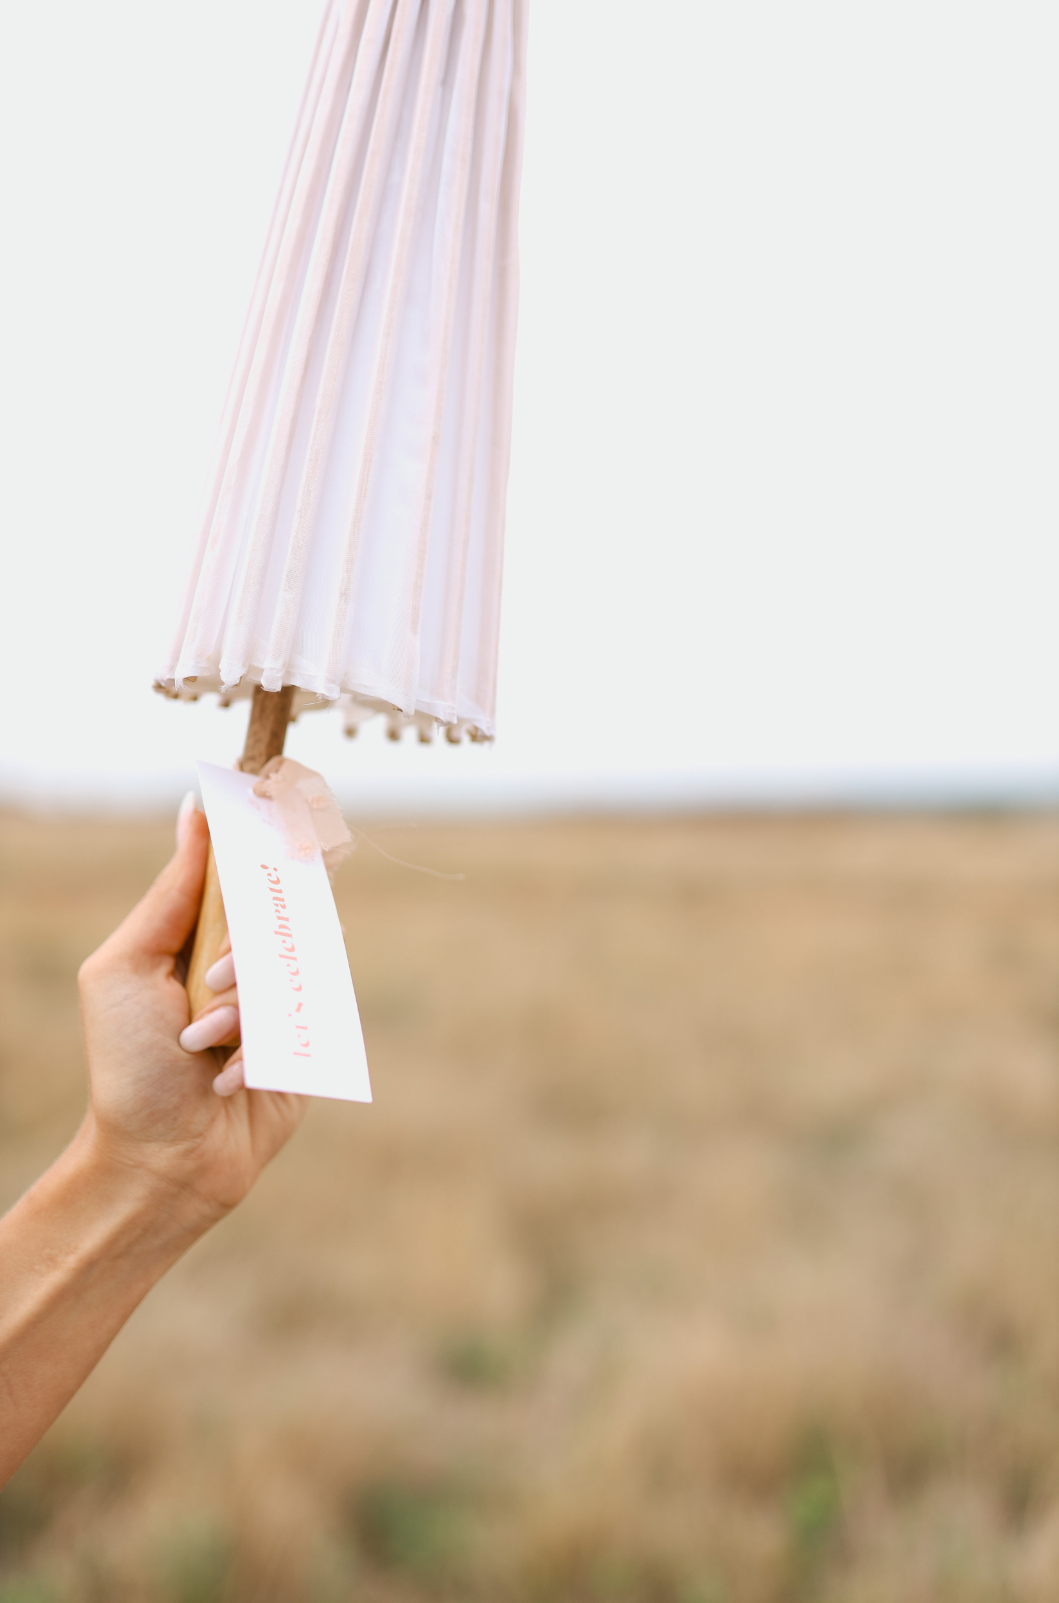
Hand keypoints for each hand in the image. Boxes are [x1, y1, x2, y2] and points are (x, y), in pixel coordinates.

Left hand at [77, 796, 305, 1227]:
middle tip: (208, 985)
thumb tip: (194, 810)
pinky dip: (265, 1050)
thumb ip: (169, 893)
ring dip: (246, 1009)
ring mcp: (278, 1006)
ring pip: (297, 969)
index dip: (263, 844)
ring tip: (202, 1044)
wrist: (160, 1163)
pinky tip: (228, 1081)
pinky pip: (312, 1022)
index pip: (241, 871)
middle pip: (277, 917)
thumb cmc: (129, 1068)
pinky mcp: (306, 1048)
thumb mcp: (126, 969)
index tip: (286, 814)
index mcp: (197, 937)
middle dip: (242, 954)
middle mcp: (241, 965)